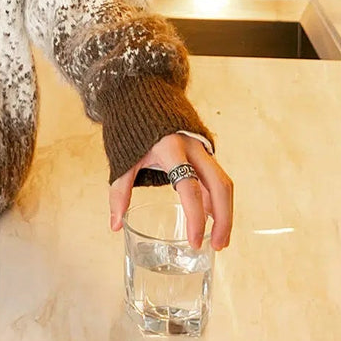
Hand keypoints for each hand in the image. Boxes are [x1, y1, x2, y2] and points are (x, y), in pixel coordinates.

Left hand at [108, 133, 232, 250]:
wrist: (140, 93)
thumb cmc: (130, 127)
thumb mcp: (123, 158)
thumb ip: (119, 192)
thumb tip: (115, 225)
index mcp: (170, 148)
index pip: (189, 187)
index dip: (194, 217)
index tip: (194, 242)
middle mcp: (193, 146)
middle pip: (219, 186)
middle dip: (223, 219)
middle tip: (217, 247)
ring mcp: (202, 147)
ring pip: (223, 182)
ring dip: (225, 213)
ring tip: (218, 240)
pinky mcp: (204, 150)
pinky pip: (217, 177)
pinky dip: (217, 200)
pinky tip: (212, 218)